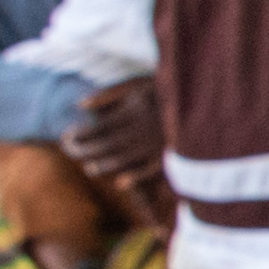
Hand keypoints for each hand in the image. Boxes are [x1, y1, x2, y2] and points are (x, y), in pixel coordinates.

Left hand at [62, 72, 171, 224]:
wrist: (201, 97)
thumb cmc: (164, 89)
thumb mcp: (135, 83)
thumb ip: (108, 94)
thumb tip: (80, 104)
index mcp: (133, 110)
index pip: (100, 126)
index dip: (81, 133)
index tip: (66, 137)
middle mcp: (141, 128)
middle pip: (108, 143)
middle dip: (86, 150)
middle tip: (70, 153)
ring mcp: (156, 142)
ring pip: (125, 157)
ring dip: (105, 164)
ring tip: (90, 169)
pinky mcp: (171, 154)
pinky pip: (152, 170)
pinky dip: (136, 178)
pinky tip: (120, 184)